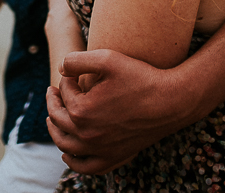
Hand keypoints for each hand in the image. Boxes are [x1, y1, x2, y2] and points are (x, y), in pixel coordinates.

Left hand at [46, 49, 183, 173]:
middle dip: (53, 103)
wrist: (171, 102)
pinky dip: (73, 161)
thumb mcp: (107, 58)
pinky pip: (86, 167)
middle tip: (53, 92)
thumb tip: (61, 67)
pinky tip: (67, 153)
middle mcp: (87, 134)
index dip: (66, 79)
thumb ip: (77, 59)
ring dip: (55, 131)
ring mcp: (100, 149)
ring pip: (66, 145)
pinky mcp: (114, 157)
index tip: (72, 73)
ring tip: (53, 118)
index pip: (64, 93)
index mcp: (81, 110)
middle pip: (59, 119)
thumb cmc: (141, 77)